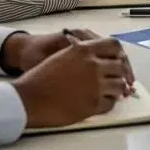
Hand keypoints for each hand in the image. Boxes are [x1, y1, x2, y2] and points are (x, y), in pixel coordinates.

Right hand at [12, 36, 131, 128]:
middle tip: (122, 80)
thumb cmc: (40, 78)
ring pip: (119, 85)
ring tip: (111, 92)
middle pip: (120, 66)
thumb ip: (83, 55)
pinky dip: (108, 103)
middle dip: (122, 73)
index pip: (114, 45)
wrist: (27, 98)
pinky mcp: (92, 104)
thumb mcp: (63, 56)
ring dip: (117, 89)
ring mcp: (94, 85)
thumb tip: (99, 59)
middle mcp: (93, 65)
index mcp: (84, 49)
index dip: (119, 54)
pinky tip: (102, 102)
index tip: (120, 62)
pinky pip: (110, 103)